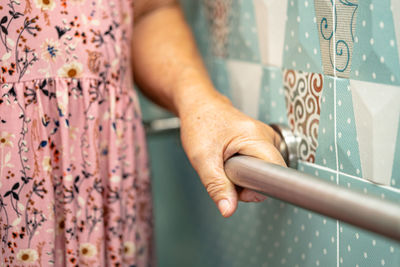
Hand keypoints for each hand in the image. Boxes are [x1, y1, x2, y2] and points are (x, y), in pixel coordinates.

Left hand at [179, 95, 285, 216]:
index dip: (257, 187)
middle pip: (270, 174)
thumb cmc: (200, 123)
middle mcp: (267, 135)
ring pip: (265, 171)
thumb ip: (216, 186)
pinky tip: (233, 161)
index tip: (240, 189)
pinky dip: (246, 170)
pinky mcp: (262, 141)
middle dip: (248, 184)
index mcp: (256, 136)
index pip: (274, 173)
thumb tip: (228, 210)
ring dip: (245, 177)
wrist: (199, 106)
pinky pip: (261, 165)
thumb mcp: (202, 158)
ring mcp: (266, 137)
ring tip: (227, 164)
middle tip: (226, 173)